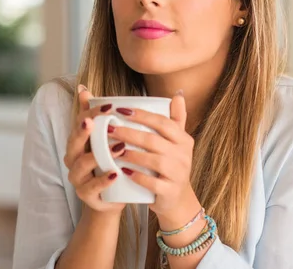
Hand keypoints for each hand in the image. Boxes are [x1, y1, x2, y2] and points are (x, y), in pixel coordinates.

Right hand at [63, 85, 126, 213]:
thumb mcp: (104, 140)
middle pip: (74, 142)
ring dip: (98, 155)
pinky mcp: (86, 195)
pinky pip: (92, 187)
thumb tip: (83, 87)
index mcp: (77, 142)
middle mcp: (73, 158)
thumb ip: (96, 116)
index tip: (108, 105)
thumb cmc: (107, 164)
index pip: (80, 123)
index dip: (90, 112)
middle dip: (83, 131)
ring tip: (118, 148)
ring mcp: (78, 177)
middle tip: (94, 121)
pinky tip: (116, 174)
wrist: (110, 200)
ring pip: (81, 164)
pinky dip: (103, 180)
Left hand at [109, 91, 197, 216]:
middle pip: (153, 140)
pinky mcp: (170, 191)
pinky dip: (137, 176)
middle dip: (128, 132)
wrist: (176, 199)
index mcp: (183, 139)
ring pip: (153, 160)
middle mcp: (184, 155)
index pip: (161, 122)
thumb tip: (178, 92)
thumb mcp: (176, 141)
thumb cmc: (170, 165)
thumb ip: (176, 118)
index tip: (119, 109)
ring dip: (130, 153)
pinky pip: (152, 182)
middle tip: (108, 128)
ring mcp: (179, 174)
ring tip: (111, 148)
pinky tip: (122, 171)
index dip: (141, 115)